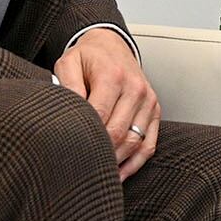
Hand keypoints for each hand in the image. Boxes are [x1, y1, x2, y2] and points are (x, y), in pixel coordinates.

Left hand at [54, 28, 159, 180]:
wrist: (112, 45)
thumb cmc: (88, 58)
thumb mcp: (68, 62)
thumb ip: (66, 85)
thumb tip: (68, 113)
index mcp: (113, 77)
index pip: (99, 117)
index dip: (85, 137)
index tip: (69, 152)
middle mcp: (135, 89)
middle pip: (118, 133)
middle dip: (99, 154)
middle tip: (80, 168)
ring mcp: (148, 102)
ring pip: (135, 143)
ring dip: (116, 162)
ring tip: (97, 174)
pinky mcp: (155, 111)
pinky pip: (149, 144)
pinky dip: (135, 163)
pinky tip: (119, 174)